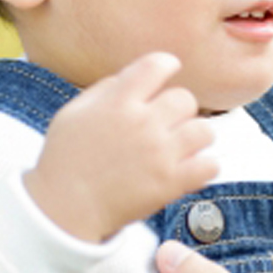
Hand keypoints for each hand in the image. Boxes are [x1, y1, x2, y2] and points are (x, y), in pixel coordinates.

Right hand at [24, 52, 217, 241]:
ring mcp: (160, 154)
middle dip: (177, 110)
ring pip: (204, 130)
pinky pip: (210, 166)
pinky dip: (203, 167)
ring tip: (180, 147)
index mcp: (118, 102)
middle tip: (165, 124)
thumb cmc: (66, 160)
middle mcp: (143, 123)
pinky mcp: (171, 183)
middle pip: (185, 98)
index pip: (158, 64)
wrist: (63, 208)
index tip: (167, 73)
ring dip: (194, 138)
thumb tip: (132, 77)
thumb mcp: (74, 112)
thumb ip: (105, 89)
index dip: (167, 65)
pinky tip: (188, 169)